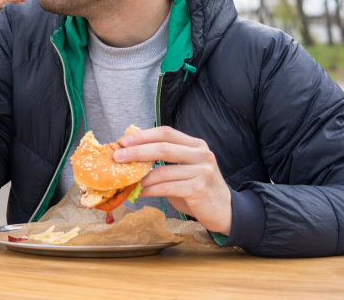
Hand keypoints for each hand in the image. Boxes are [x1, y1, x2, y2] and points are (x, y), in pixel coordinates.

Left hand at [114, 126, 231, 234]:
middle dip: (137, 151)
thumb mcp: (184, 168)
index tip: (123, 141)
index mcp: (195, 145)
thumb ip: (165, 160)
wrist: (225, 211)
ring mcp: (202, 171)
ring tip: (128, 180)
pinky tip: (140, 192)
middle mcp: (201, 154)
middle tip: (118, 157)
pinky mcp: (199, 188)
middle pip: (163, 147)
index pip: (166, 132)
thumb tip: (131, 155)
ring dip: (141, 177)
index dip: (143, 135)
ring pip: (163, 171)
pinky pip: (167, 187)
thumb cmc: (198, 188)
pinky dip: (150, 190)